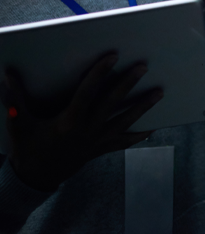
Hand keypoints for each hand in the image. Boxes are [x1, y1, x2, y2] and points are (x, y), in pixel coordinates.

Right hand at [0, 53, 163, 191]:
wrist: (35, 178)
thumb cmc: (28, 148)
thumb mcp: (20, 123)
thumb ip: (16, 99)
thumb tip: (7, 75)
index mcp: (69, 121)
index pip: (87, 92)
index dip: (100, 73)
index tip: (112, 56)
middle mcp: (87, 130)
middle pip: (112, 103)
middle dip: (128, 84)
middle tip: (142, 67)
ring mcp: (97, 140)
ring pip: (125, 121)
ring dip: (142, 106)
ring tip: (159, 92)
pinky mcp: (101, 149)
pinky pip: (123, 142)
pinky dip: (139, 135)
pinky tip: (153, 128)